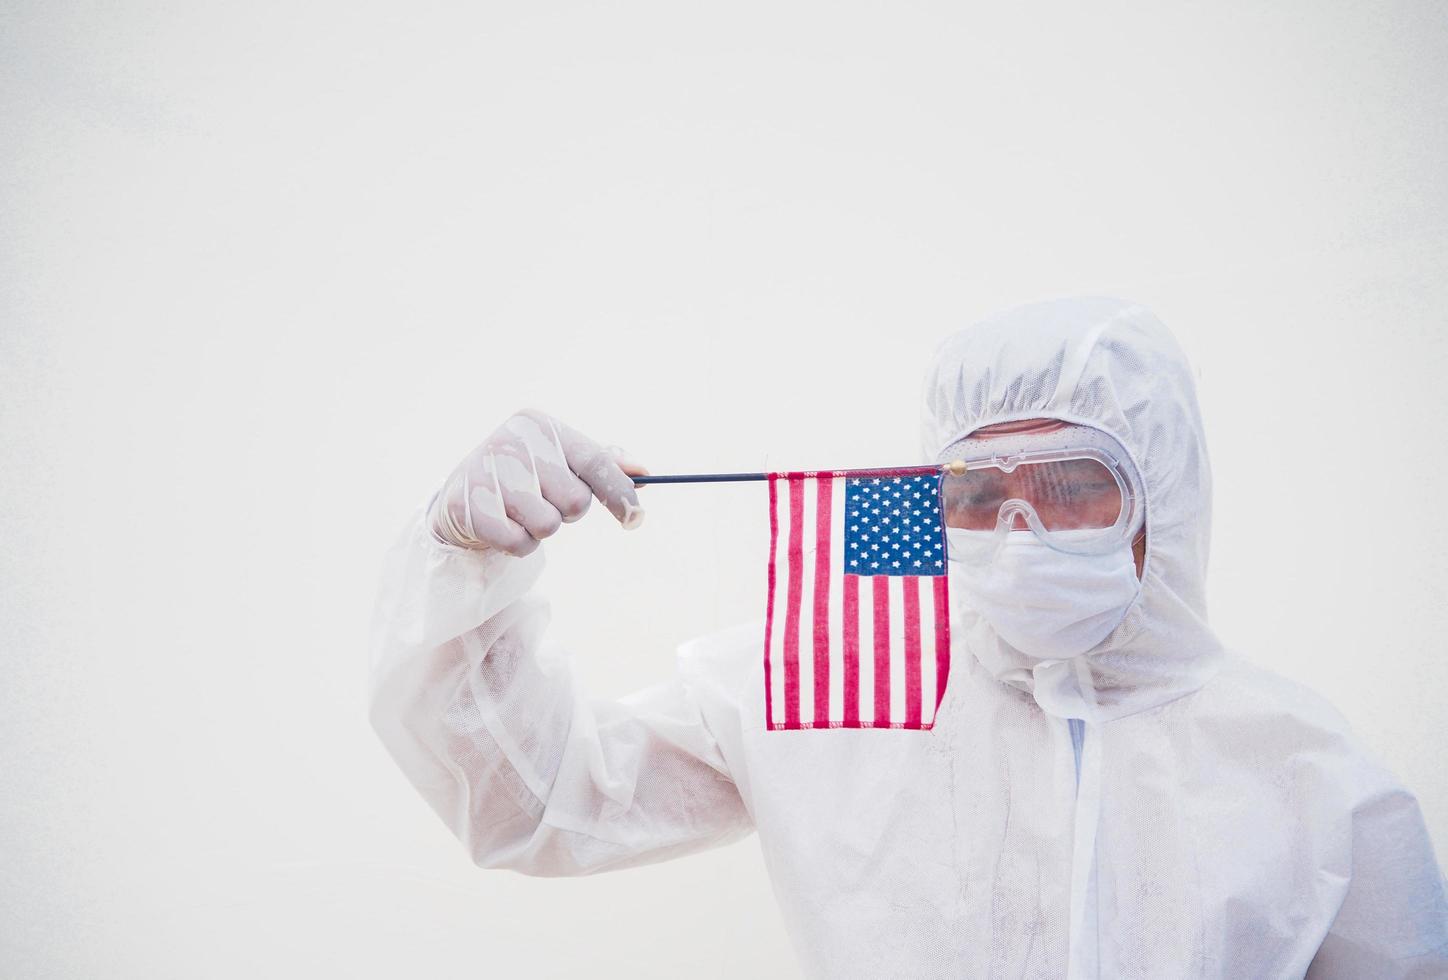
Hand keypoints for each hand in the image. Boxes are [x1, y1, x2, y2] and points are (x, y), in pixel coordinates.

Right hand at [427, 407, 650, 554]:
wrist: (463, 496)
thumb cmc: (524, 477)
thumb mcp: (560, 461)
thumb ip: (602, 464)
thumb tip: (643, 472)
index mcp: (539, 425)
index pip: (594, 460)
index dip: (619, 492)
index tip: (635, 518)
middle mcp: (511, 442)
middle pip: (575, 500)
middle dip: (566, 512)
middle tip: (544, 502)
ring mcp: (486, 472)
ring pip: (547, 526)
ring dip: (540, 530)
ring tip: (520, 514)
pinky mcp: (467, 505)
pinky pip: (518, 542)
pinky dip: (518, 544)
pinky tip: (503, 526)